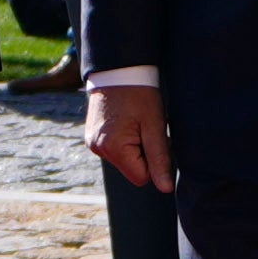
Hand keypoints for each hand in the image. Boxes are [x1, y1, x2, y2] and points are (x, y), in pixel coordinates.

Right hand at [88, 66, 173, 193]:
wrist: (118, 69)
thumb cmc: (140, 94)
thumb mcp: (155, 125)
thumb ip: (160, 159)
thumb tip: (165, 189)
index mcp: (113, 148)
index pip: (142, 177)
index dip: (155, 162)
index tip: (156, 138)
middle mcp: (98, 149)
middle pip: (132, 170)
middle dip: (144, 154)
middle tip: (148, 128)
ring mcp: (92, 143)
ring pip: (124, 160)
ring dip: (135, 147)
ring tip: (137, 122)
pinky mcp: (92, 137)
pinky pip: (115, 150)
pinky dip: (124, 141)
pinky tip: (127, 122)